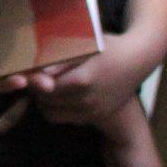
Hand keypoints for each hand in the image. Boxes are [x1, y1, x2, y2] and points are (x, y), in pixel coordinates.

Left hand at [31, 32, 156, 126]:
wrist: (137, 60)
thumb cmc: (108, 47)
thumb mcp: (83, 47)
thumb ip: (59, 61)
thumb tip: (38, 72)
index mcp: (82, 80)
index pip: (44, 88)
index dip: (33, 81)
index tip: (29, 72)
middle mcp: (88, 100)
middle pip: (47, 102)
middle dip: (36, 91)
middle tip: (34, 79)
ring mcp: (93, 111)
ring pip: (54, 114)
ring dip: (44, 102)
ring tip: (45, 87)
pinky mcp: (97, 117)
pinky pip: (67, 119)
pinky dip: (58, 110)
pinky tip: (59, 95)